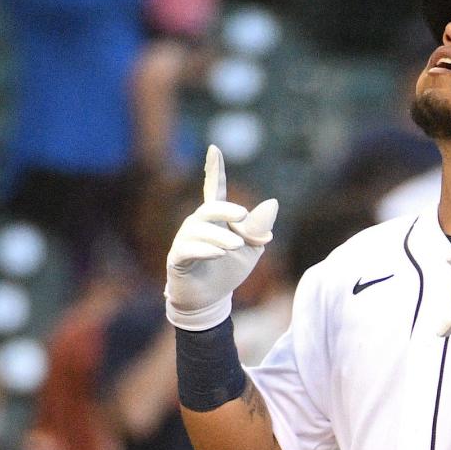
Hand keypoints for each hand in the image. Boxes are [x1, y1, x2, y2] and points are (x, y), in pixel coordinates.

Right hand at [165, 145, 277, 330]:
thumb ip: (260, 228)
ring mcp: (185, 240)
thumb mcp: (252, 249)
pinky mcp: (177, 258)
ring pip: (200, 230)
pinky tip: (219, 253)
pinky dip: (205, 249)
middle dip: (225, 209)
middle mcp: (197, 224)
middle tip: (243, 215)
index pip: (214, 189)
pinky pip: (188, 249)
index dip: (214, 170)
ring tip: (236, 246)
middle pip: (209, 208)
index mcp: (216, 219)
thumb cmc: (228, 271)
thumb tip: (273, 203)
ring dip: (220, 237)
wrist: (211, 300)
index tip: (214, 149)